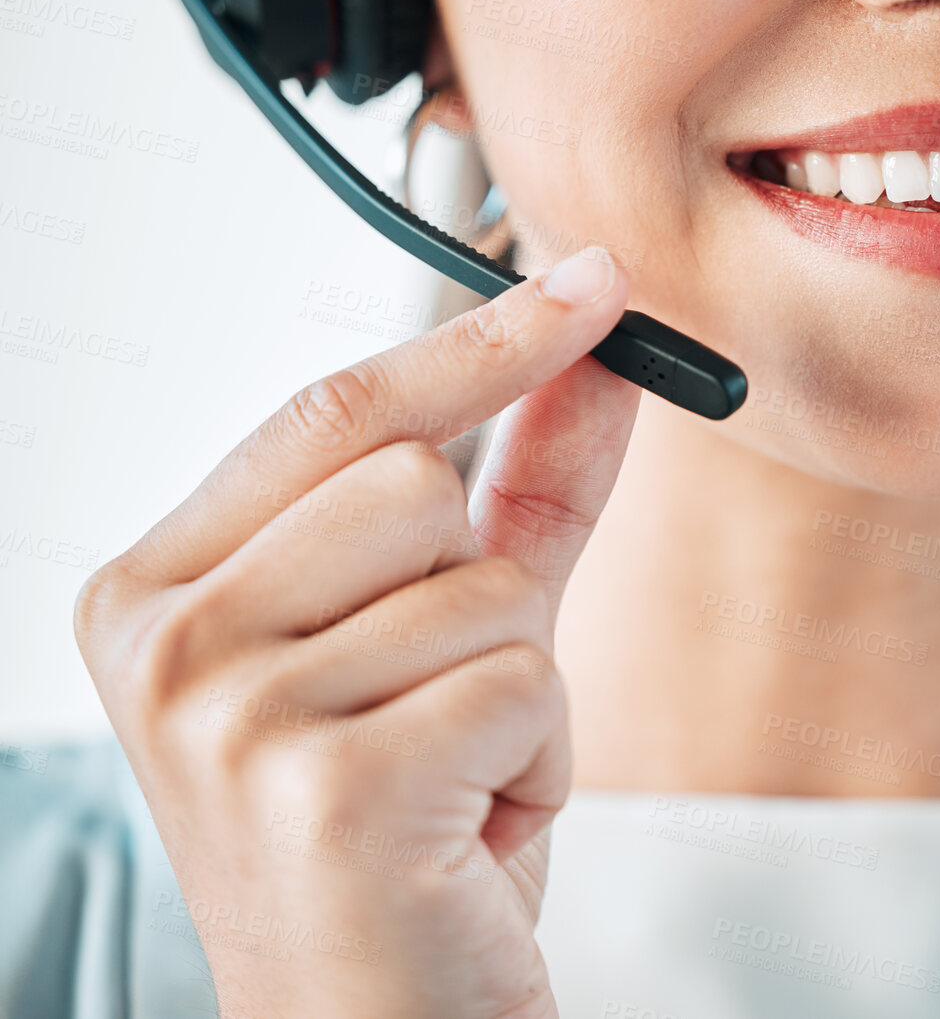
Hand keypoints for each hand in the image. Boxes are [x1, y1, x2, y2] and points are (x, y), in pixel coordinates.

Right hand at [74, 250, 635, 1018]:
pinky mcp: (329, 787)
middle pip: (419, 479)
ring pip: (488, 581)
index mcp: (159, 591)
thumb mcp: (443, 644)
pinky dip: (539, 757)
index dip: (480, 341)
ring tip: (454, 779)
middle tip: (437, 704)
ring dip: (520, 686)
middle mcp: (167, 643)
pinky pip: (524, 681)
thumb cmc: (399, 843)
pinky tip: (469, 830)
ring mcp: (231, 713)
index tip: (590, 282)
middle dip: (482, 588)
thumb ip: (514, 491)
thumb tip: (594, 356)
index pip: (337, 414)